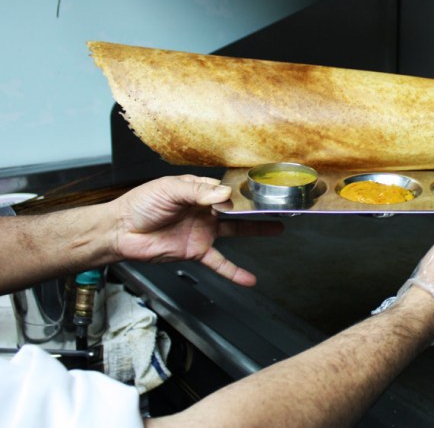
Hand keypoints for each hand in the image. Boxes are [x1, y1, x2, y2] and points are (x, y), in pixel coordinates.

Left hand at [108, 175, 281, 285]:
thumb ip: (197, 192)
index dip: (240, 188)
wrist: (121, 231)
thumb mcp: (168, 190)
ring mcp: (202, 231)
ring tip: (278, 227)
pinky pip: (219, 262)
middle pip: (236, 207)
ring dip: (257, 230)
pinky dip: (234, 272)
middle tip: (278, 204)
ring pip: (235, 230)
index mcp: (197, 191)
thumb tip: (224, 195)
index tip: (257, 188)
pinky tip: (249, 279)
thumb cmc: (140, 205)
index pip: (224, 187)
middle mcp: (203, 210)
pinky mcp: (196, 250)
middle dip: (257, 206)